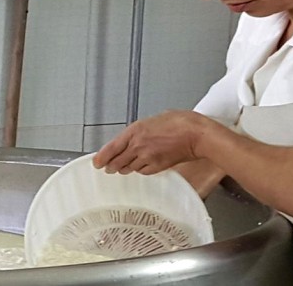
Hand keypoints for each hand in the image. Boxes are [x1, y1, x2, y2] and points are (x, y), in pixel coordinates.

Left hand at [92, 110, 211, 174]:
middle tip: (108, 167)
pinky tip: (143, 165)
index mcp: (135, 131)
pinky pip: (142, 172)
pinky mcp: (157, 167)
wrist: (195, 134)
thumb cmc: (179, 123)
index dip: (101, 157)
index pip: (111, 148)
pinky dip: (140, 169)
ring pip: (128, 168)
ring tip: (126, 165)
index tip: (96, 162)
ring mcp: (147, 157)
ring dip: (125, 167)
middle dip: (111, 165)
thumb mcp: (152, 120)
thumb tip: (132, 138)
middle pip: (116, 162)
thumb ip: (139, 131)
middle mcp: (137, 145)